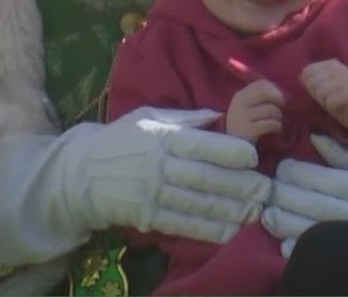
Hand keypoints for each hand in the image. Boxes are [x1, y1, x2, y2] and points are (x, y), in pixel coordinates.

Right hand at [39, 107, 270, 242]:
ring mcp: (152, 194)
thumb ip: (185, 118)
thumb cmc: (121, 139)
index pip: (201, 145)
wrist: (81, 172)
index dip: (230, 152)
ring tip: (256, 212)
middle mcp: (159, 165)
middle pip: (205, 178)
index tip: (253, 157)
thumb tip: (219, 116)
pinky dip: (208, 230)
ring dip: (231, 211)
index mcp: (162, 137)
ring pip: (198, 204)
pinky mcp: (148, 217)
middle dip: (240, 186)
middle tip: (266, 190)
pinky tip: (230, 231)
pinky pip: (183, 225)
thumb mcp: (149, 117)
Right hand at [225, 79, 284, 142]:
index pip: (261, 84)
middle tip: (283, 108)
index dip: (275, 89)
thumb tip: (282, 93)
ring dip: (279, 116)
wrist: (234, 147)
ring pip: (270, 109)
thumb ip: (260, 98)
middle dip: (278, 99)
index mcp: (240, 95)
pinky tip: (276, 129)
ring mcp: (242, 116)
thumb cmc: (246, 125)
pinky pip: (270, 123)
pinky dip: (277, 126)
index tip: (279, 99)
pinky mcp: (248, 130)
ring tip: (277, 122)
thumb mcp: (248, 108)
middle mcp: (239, 103)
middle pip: (265, 92)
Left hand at [264, 135, 347, 295]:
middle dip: (281, 195)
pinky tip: (286, 239)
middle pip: (308, 206)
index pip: (321, 179)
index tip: (282, 166)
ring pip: (308, 233)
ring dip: (281, 222)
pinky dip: (298, 249)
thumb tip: (317, 138)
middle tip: (269, 187)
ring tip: (269, 212)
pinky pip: (321, 257)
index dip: (294, 171)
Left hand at [300, 59, 347, 131]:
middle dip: (316, 95)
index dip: (309, 86)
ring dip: (324, 102)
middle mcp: (340, 68)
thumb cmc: (336, 98)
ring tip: (333, 102)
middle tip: (328, 98)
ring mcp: (347, 79)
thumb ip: (310, 79)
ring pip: (320, 92)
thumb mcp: (321, 86)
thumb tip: (301, 77)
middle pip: (312, 83)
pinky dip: (331, 107)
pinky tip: (339, 106)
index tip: (321, 90)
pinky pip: (329, 102)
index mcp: (332, 64)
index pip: (307, 72)